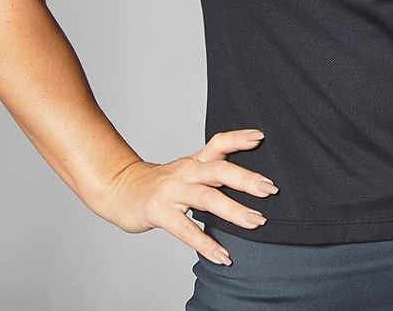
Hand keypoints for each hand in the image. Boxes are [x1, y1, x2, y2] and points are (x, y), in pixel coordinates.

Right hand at [100, 129, 278, 264]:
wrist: (121, 190)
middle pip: (218, 170)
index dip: (238, 138)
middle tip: (270, 189)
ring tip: (256, 221)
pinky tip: (223, 256)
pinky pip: (186, 230)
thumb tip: (252, 177)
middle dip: (245, 179)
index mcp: (196, 160)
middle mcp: (186, 172)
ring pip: (206, 198)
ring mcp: (172, 192)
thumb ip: (215, 169)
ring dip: (234, 211)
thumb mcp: (189, 169)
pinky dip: (207, 244)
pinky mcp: (159, 213)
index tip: (261, 137)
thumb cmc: (163, 183)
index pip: (218, 143)